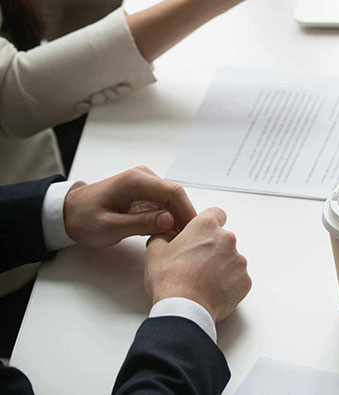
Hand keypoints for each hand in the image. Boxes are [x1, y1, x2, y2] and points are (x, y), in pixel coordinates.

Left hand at [63, 167, 196, 247]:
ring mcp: (145, 182)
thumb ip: (140, 223)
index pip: (173, 192)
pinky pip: (163, 202)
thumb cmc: (83, 219)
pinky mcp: (144, 190)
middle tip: (190, 239)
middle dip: (184, 216)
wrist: (66, 212)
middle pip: (175, 195)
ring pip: (171, 199)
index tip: (195, 231)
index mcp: (136, 181)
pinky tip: (167, 232)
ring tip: (179, 238)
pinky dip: (168, 216)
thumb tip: (170, 220)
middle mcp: (144, 176)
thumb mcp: (109, 227)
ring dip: (177, 217)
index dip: (187, 211)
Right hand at [144, 208, 250, 322]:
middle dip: (211, 248)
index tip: (200, 234)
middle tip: (194, 264)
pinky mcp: (244, 280)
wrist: (185, 309)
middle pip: (222, 238)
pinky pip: (237, 278)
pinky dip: (227, 283)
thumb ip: (163, 236)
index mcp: (206, 226)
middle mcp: (227, 239)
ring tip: (201, 281)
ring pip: (231, 259)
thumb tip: (167, 235)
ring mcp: (239, 260)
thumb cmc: (170, 279)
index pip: (216, 213)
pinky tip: (211, 292)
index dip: (207, 223)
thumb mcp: (155, 251)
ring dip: (220, 266)